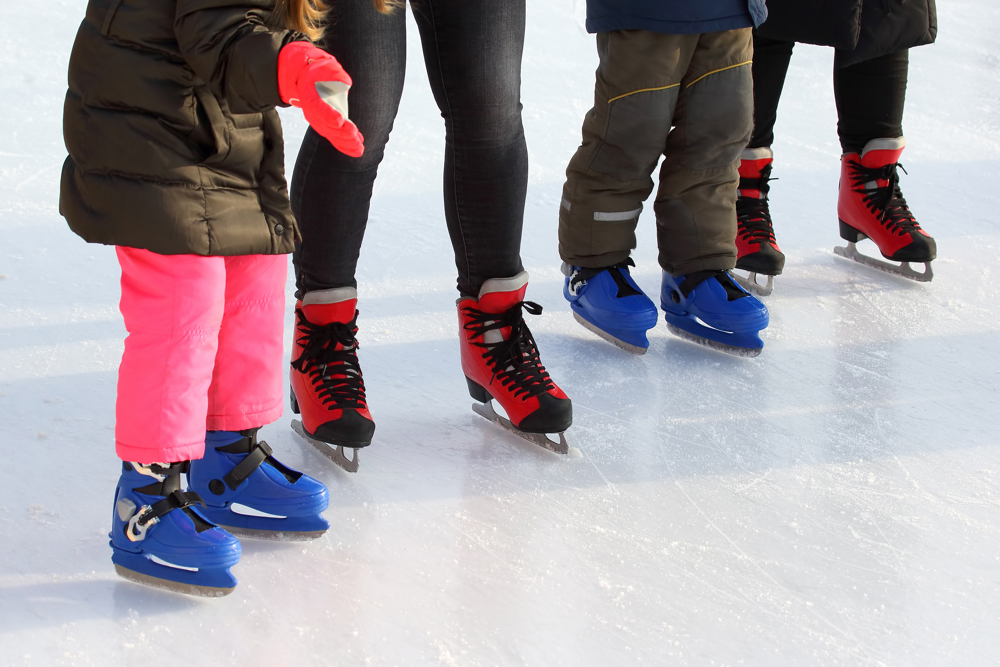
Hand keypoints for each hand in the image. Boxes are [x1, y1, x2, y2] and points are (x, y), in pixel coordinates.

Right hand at [277, 41, 364, 157]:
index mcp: (311, 98)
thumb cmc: (320, 73)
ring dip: (346, 143)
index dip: (328, 116)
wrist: (308, 81)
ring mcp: (319, 122)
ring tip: (359, 147)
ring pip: (332, 136)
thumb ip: (335, 74)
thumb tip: (345, 83)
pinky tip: (358, 149)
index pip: (318, 108)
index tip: (339, 120)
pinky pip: (335, 139)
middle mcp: (313, 114)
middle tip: (354, 135)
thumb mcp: (325, 67)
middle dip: (341, 133)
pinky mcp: (327, 128)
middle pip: (326, 126)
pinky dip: (346, 146)